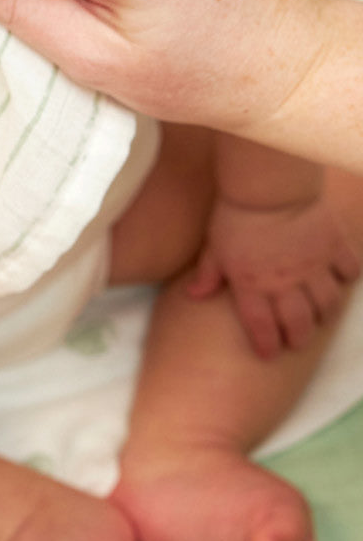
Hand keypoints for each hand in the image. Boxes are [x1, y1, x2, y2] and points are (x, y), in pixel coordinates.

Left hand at [188, 196, 359, 356]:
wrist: (268, 186)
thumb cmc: (234, 213)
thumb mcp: (214, 245)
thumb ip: (208, 272)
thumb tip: (193, 295)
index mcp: (251, 284)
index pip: (260, 326)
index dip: (265, 344)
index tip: (268, 354)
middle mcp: (284, 282)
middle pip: (298, 323)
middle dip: (298, 338)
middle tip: (296, 342)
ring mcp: (313, 266)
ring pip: (327, 303)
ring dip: (323, 314)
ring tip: (318, 316)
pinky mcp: (333, 246)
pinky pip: (349, 270)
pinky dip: (347, 277)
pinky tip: (340, 278)